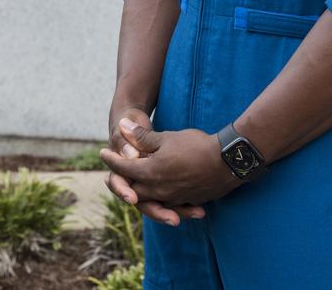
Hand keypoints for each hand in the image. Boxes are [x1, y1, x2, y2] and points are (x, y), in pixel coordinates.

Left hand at [101, 119, 240, 211]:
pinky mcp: (189, 200)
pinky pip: (169, 204)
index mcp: (151, 173)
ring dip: (140, 194)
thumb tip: (121, 126)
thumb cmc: (196, 146)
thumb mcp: (166, 138)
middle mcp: (159, 190)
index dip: (111, 160)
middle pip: (134, 189)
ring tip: (134, 189)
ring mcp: (175, 198)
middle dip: (122, 181)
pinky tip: (162, 198)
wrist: (229, 161)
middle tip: (113, 174)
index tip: (102, 153)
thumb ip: (142, 137)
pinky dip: (161, 201)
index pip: (124, 168)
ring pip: (151, 200)